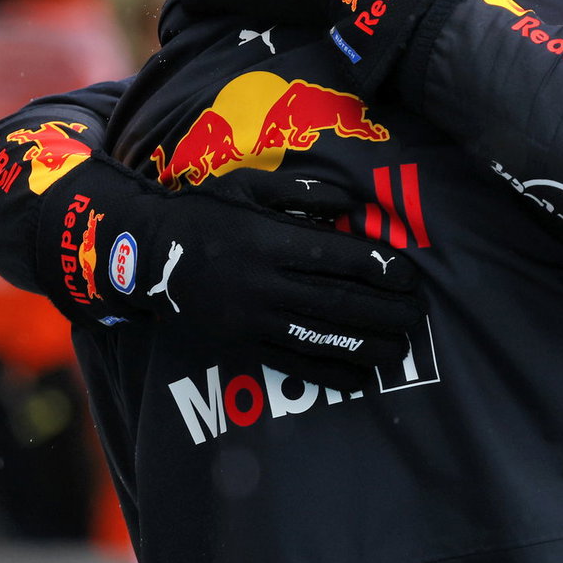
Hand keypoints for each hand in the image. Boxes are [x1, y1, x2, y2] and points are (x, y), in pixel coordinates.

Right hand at [34, 151, 423, 390]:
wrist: (144, 257)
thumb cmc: (204, 212)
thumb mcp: (247, 185)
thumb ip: (301, 192)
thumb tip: (352, 204)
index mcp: (270, 241)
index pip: (338, 258)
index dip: (380, 269)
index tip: (410, 277)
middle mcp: (264, 283)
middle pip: (338, 302)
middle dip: (385, 311)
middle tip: (418, 316)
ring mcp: (252, 320)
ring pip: (321, 338)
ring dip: (367, 347)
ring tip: (400, 351)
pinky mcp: (240, 346)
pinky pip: (291, 363)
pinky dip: (329, 373)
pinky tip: (359, 377)